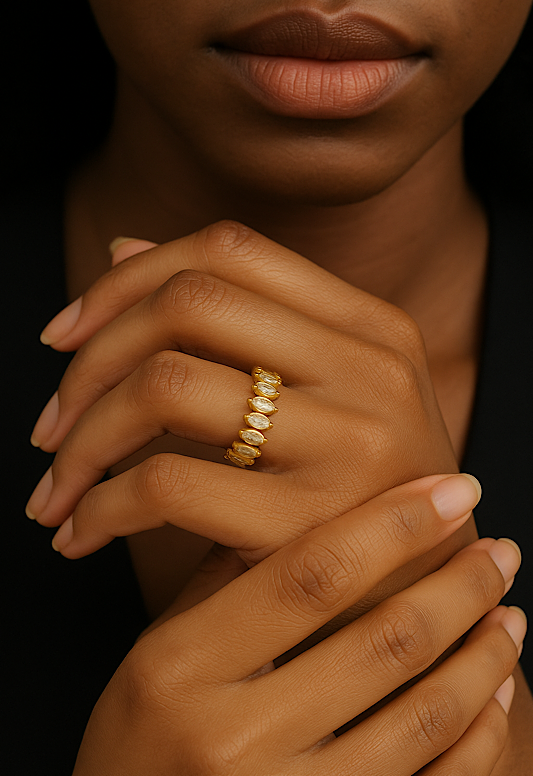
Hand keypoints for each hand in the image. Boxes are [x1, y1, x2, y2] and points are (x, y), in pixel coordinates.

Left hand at [28, 223, 473, 617]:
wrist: (431, 596)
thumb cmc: (366, 491)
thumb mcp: (333, 390)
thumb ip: (241, 316)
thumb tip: (124, 249)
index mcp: (372, 327)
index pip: (227, 251)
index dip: (127, 280)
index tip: (66, 335)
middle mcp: (370, 370)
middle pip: (188, 305)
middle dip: (90, 360)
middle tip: (50, 424)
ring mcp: (349, 445)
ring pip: (165, 385)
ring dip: (81, 437)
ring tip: (58, 485)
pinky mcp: (312, 529)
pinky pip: (166, 486)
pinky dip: (99, 506)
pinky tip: (83, 534)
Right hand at [71, 477, 523, 774]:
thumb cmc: (138, 740)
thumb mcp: (153, 657)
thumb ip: (223, 586)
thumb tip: (305, 511)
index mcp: (180, 669)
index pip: (308, 574)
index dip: (391, 523)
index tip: (451, 487)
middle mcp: (230, 739)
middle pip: (380, 640)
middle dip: (457, 586)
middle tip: (498, 551)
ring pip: (421, 716)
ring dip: (480, 656)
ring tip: (508, 612)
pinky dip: (477, 736)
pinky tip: (494, 692)